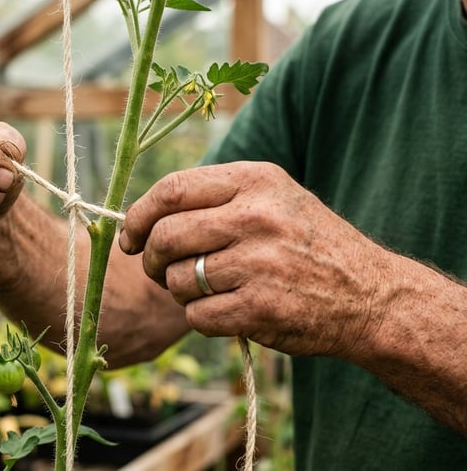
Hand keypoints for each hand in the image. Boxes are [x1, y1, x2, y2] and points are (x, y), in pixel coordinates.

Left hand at [118, 161, 389, 357]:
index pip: (171, 190)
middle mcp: (256, 217)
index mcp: (256, 181)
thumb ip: (214, 200)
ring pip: (176, 279)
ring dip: (178, 291)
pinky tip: (225, 311)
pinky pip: (197, 316)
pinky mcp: (261, 308)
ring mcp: (260, 263)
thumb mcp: (273, 199)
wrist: (371, 295)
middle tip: (156, 269)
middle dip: (149, 258)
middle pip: (165, 236)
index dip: (138, 215)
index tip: (129, 236)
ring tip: (207, 289)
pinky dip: (201, 318)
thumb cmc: (308, 245)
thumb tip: (142, 216)